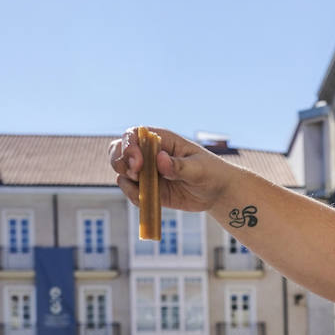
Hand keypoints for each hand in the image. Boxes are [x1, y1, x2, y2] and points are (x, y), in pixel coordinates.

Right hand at [109, 127, 232, 214]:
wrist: (216, 192)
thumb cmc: (211, 172)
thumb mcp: (199, 169)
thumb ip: (179, 166)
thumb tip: (160, 160)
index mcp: (160, 140)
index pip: (133, 134)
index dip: (129, 146)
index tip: (138, 163)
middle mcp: (148, 153)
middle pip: (118, 150)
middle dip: (119, 162)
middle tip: (137, 174)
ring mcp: (146, 172)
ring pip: (121, 171)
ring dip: (126, 180)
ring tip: (147, 189)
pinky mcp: (148, 189)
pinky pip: (131, 192)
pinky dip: (134, 196)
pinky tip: (150, 199)